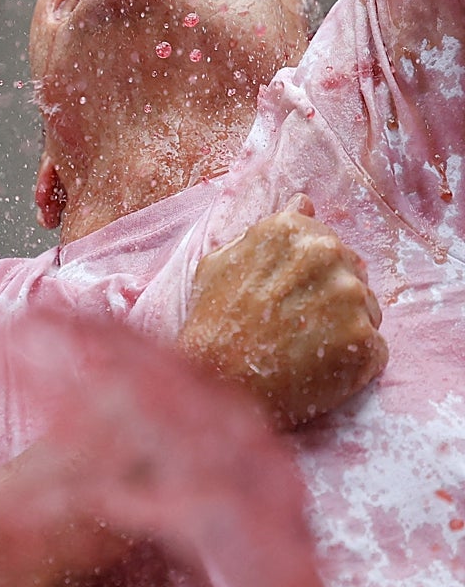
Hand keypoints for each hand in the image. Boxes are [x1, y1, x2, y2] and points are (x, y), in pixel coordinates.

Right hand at [177, 194, 387, 427]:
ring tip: (303, 348)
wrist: (217, 383)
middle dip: (330, 295)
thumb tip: (303, 203)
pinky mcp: (365, 342)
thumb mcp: (221, 263)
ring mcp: (350, 299)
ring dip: (344, 327)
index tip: (286, 294)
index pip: (324, 240)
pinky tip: (318, 367)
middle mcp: (327, 255)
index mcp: (291, 230)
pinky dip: (352, 360)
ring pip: (366, 309)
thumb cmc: (212, 322)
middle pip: (351, 272)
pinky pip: (374, 348)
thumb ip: (265, 231)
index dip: (306, 272)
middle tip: (294, 324)